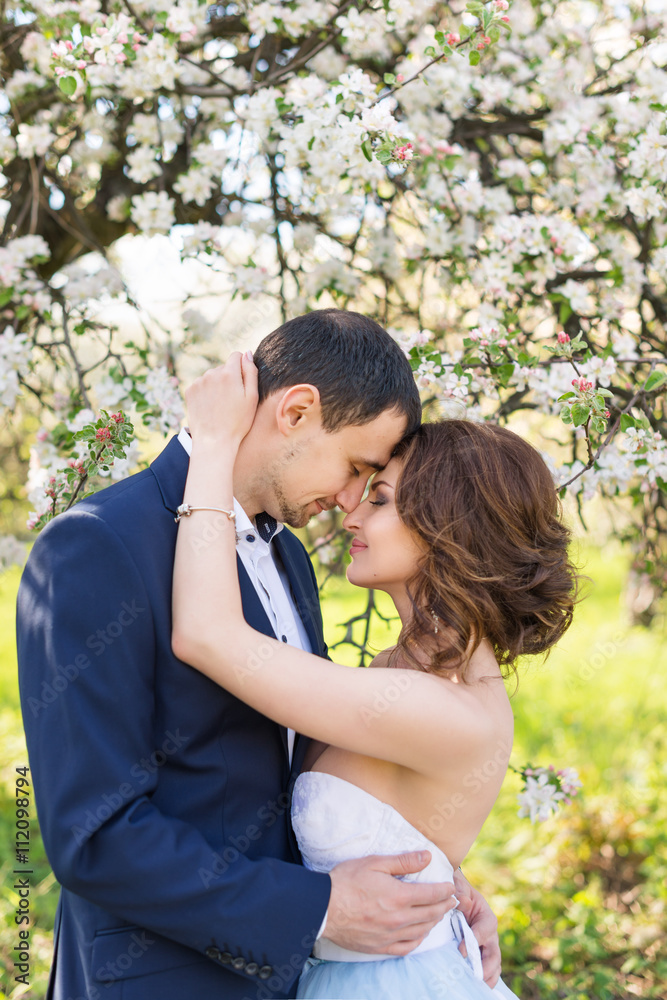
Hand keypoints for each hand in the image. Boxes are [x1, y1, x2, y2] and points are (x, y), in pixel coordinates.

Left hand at [185, 352, 257, 449]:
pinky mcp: (190, 391)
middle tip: (233, 400)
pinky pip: (201, 385)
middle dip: (229, 378)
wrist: (214, 441)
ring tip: (221, 405)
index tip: (242, 383)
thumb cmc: (238, 422)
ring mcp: (198, 382)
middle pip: (223, 368)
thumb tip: (247, 353)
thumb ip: (251, 372)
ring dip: (217, 385)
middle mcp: (211, 373)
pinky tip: (211, 407)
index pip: (236, 356)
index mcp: (228, 373)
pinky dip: (206, 392)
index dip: (242, 367)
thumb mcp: (252, 397)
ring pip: (212, 376)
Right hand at [324, 851, 456, 955]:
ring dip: (434, 922)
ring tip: (439, 914)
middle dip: (445, 906)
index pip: (432, 895)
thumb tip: (427, 856)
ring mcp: (390, 935)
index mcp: (399, 897)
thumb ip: (404, 861)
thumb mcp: (375, 863)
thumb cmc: (347, 881)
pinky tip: (420, 934)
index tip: (451, 887)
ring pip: (422, 931)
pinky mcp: (380, 947)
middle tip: (452, 900)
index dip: (445, 891)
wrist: (323, 907)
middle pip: (431, 914)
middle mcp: (399, 919)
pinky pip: (407, 947)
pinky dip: (418, 940)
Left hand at [453, 869, 500, 987]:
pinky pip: (485, 968)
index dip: (477, 939)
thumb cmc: (455, 889)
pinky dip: (483, 978)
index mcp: (485, 915)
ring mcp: (484, 945)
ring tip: (478, 986)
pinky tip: (473, 985)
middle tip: (477, 976)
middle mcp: (488, 933)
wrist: (452, 896)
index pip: (487, 928)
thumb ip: (460, 889)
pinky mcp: (477, 953)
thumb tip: (464, 902)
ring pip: (493, 964)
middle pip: (495, 952)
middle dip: (488, 966)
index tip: (461, 950)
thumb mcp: (457, 883)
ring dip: (488, 976)